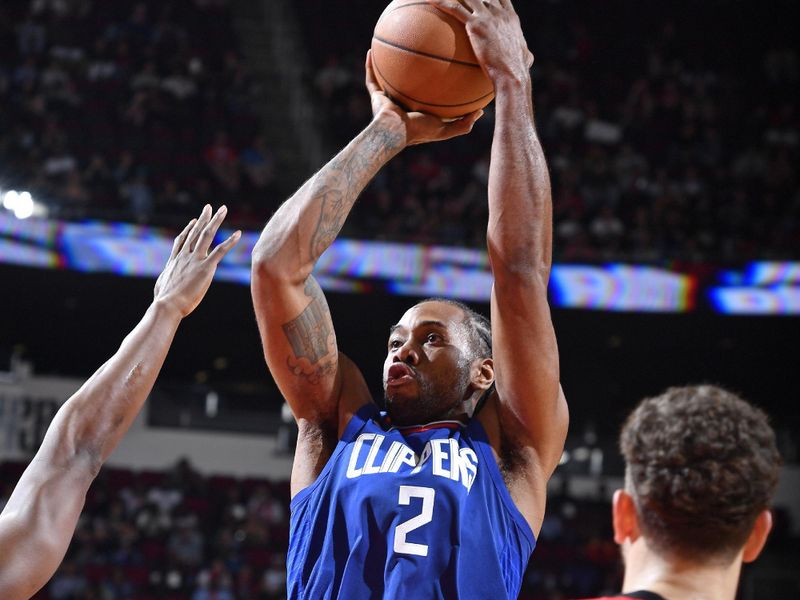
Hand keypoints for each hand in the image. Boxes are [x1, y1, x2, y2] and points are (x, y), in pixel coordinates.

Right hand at [153, 205, 240, 317]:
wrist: (168, 304)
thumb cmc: (164, 300)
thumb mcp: (162, 285)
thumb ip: (167, 281)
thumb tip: (164, 286)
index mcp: (175, 260)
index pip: (183, 240)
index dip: (189, 229)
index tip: (194, 221)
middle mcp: (185, 256)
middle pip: (195, 232)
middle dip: (204, 219)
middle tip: (209, 207)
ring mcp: (195, 260)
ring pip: (207, 235)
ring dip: (216, 221)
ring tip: (223, 210)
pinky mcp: (205, 267)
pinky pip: (220, 251)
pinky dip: (230, 241)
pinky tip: (238, 234)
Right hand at [365, 50, 482, 145]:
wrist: (395, 132)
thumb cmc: (419, 131)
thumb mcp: (445, 130)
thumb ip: (462, 124)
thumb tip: (480, 112)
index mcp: (418, 112)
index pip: (426, 97)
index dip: (433, 86)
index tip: (445, 71)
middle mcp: (403, 104)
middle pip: (407, 84)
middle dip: (411, 71)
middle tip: (419, 54)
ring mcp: (388, 100)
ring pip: (387, 78)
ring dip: (388, 65)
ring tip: (393, 48)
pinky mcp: (376, 96)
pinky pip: (371, 78)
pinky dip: (369, 66)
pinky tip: (371, 51)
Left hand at [426, 0, 533, 82]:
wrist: (512, 75)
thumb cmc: (518, 72)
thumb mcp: (525, 57)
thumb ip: (524, 53)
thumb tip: (528, 58)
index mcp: (510, 19)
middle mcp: (499, 13)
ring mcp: (488, 16)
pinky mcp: (476, 24)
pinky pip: (455, 9)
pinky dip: (442, 2)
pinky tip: (430, 0)